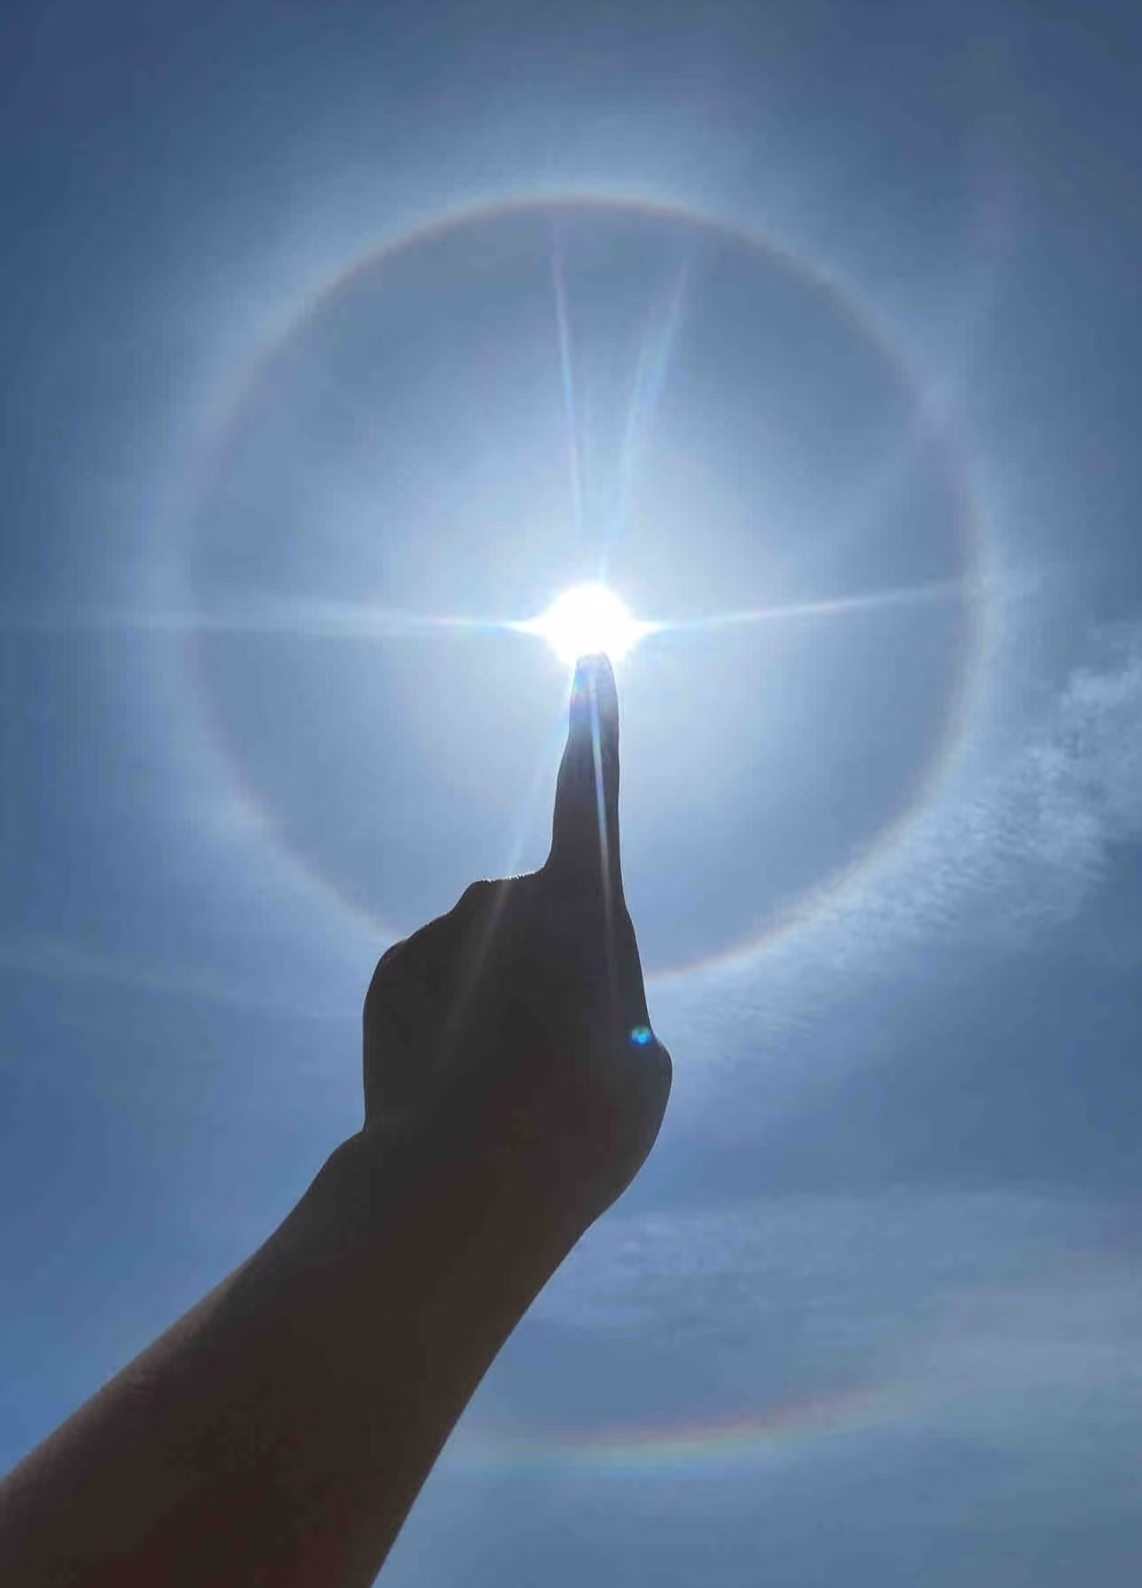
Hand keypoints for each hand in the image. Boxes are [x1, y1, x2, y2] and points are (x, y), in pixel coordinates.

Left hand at [363, 654, 670, 1231]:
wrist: (461, 1185)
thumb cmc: (581, 1122)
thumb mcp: (643, 1060)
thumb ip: (612, 995)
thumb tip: (563, 979)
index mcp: (586, 899)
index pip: (592, 785)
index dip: (597, 718)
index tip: (589, 651)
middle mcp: (507, 893)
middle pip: (548, 911)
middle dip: (557, 964)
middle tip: (562, 1051)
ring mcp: (442, 927)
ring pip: (488, 950)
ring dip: (501, 998)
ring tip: (507, 1078)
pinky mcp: (390, 965)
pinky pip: (437, 976)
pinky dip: (450, 1017)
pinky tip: (455, 1078)